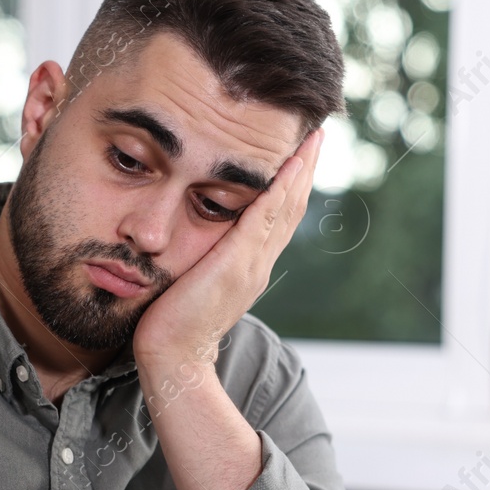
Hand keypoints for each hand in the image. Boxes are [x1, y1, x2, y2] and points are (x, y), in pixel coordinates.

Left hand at [132, 128, 322, 370]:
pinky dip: (280, 189)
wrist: (172, 355)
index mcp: (250, 266)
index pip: (278, 218)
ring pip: (286, 209)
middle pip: (292, 208)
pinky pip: (265, 218)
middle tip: (318, 134)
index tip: (299, 154)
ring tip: (312, 138)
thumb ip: (204, 260)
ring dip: (301, 170)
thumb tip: (198, 243)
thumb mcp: (194, 281)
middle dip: (305, 169)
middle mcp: (259, 263)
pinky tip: (290, 164)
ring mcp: (252, 264)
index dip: (292, 185)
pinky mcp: (237, 264)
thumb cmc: (171, 321)